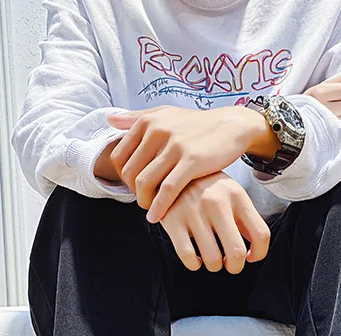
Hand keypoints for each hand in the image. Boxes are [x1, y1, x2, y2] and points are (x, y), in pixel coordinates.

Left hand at [107, 105, 278, 221]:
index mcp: (147, 122)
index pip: (119, 157)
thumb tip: (110, 120)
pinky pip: (168, 189)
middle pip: (131, 172)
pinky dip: (160, 206)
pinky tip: (159, 217)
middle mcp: (157, 131)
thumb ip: (137, 118)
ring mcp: (174, 147)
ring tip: (151, 210)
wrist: (231, 126)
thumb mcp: (165, 114)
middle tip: (144, 202)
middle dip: (134, 193)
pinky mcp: (192, 161)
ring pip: (146, 182)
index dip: (123, 178)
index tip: (136, 188)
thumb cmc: (197, 124)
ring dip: (145, 202)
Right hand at [159, 172, 269, 273]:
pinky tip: (195, 258)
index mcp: (237, 195)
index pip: (261, 234)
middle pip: (236, 253)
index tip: (250, 257)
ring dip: (214, 266)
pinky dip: (193, 264)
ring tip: (212, 260)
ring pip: (212, 259)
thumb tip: (255, 252)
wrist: (170, 170)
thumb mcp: (231, 193)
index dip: (259, 253)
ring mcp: (193, 211)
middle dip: (235, 267)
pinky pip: (187, 256)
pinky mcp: (172, 220)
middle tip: (230, 265)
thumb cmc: (207, 188)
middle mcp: (217, 202)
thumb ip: (245, 218)